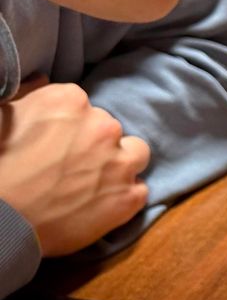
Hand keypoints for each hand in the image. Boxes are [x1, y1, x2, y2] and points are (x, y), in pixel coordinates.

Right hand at [0, 84, 150, 256]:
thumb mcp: (2, 116)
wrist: (2, 218)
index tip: (55, 141)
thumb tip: (43, 80)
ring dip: (120, 163)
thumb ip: (30, 96)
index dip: (69, 125)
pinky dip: (124, 195)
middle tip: (69, 165)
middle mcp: (103, 127)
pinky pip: (140, 189)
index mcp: (71, 101)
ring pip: (136, 153)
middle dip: (93, 143)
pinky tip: (101, 203)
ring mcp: (121, 163)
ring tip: (94, 181)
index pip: (83, 105)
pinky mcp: (130, 197)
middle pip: (109, 129)